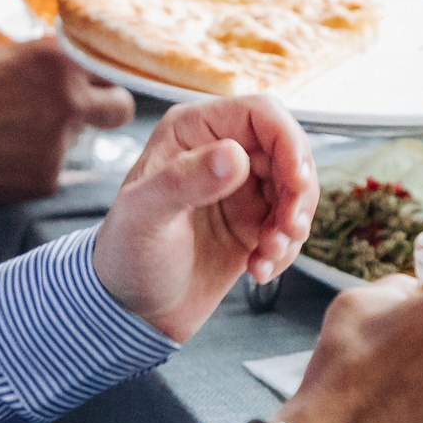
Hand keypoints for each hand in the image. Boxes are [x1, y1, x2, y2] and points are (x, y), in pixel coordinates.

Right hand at [0, 27, 134, 208]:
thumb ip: (18, 42)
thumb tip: (28, 47)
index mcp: (56, 58)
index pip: (107, 61)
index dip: (94, 68)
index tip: (85, 73)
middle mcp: (69, 102)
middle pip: (121, 107)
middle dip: (106, 106)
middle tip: (77, 107)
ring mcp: (59, 146)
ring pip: (78, 140)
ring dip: (57, 134)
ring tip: (7, 130)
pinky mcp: (44, 180)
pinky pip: (50, 168)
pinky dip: (31, 162)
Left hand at [89, 97, 316, 341]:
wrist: (130, 309)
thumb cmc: (125, 256)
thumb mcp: (144, 217)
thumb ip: (184, 182)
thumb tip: (235, 155)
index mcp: (191, 131)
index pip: (261, 113)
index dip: (289, 141)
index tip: (296, 183)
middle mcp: (219, 151)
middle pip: (289, 150)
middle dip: (298, 192)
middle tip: (288, 230)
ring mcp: (238, 187)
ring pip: (296, 188)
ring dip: (293, 224)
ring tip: (267, 256)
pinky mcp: (252, 222)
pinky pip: (290, 224)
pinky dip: (285, 248)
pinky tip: (259, 270)